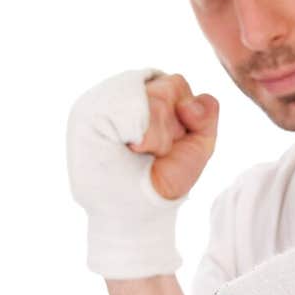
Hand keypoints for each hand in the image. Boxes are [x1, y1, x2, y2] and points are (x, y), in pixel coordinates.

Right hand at [65, 67, 218, 278]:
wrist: (140, 211)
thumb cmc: (164, 178)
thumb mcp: (197, 144)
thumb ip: (206, 114)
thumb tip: (189, 103)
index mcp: (146, 94)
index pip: (176, 83)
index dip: (185, 116)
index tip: (171, 146)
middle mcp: (121, 91)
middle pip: (168, 86)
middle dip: (172, 127)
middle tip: (154, 152)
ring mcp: (102, 99)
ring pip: (153, 97)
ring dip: (158, 133)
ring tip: (141, 152)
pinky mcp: (88, 112)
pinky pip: (130, 105)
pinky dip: (144, 132)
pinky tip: (133, 148)